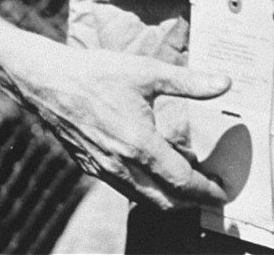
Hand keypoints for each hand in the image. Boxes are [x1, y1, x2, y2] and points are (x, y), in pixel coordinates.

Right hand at [14, 42, 229, 211]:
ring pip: (143, 198)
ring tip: (189, 184)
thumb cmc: (98, 73)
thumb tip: (224, 83)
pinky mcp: (91, 168)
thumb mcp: (149, 71)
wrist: (49, 81)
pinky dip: (146, 188)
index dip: (206, 189)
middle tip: (212, 193)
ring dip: (169, 197)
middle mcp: (122, 165)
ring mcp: (104, 170)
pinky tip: (154, 169)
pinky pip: (125, 188)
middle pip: (164, 200)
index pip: (182, 180)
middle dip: (191, 202)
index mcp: (139, 144)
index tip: (224, 192)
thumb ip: (190, 82)